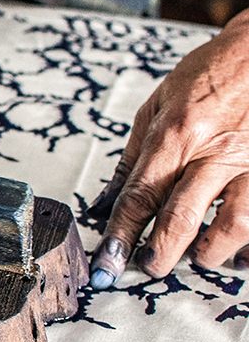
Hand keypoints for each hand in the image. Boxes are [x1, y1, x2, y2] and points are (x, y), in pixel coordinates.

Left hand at [89, 10, 248, 287]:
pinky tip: (239, 251)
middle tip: (149, 268)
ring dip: (211, 252)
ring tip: (198, 256)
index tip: (107, 265)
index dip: (120, 236)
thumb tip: (108, 200)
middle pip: (181, 218)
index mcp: (175, 135)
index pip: (140, 196)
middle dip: (161, 254)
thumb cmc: (210, 73)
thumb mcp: (158, 104)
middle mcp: (213, 151)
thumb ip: (134, 155)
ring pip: (233, 225)